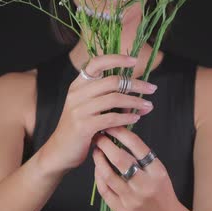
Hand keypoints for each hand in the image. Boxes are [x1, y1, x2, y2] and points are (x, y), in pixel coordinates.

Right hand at [41, 53, 157, 173]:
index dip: (116, 59)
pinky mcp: (83, 126)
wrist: (60, 151)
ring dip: (135, 101)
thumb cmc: (79, 129)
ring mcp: (79, 109)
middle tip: (152, 88)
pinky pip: (111, 118)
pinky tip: (136, 118)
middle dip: (136, 83)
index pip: (96, 63)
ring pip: (114, 98)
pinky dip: (126, 117)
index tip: (135, 61)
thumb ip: (110, 100)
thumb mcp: (90, 109)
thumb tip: (139, 96)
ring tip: (148, 105)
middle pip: (112, 81)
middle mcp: (77, 94)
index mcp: (78, 85)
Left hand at [91, 126, 182, 210]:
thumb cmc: (161, 190)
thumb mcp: (159, 171)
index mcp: (157, 172)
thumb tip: (120, 136)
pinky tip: (97, 168)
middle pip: (120, 160)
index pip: (137, 147)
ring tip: (96, 150)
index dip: (122, 133)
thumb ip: (142, 157)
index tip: (111, 126)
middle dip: (106, 145)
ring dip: (99, 160)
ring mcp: (132, 200)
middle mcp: (145, 185)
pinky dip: (98, 177)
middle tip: (99, 137)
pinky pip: (105, 191)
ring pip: (109, 175)